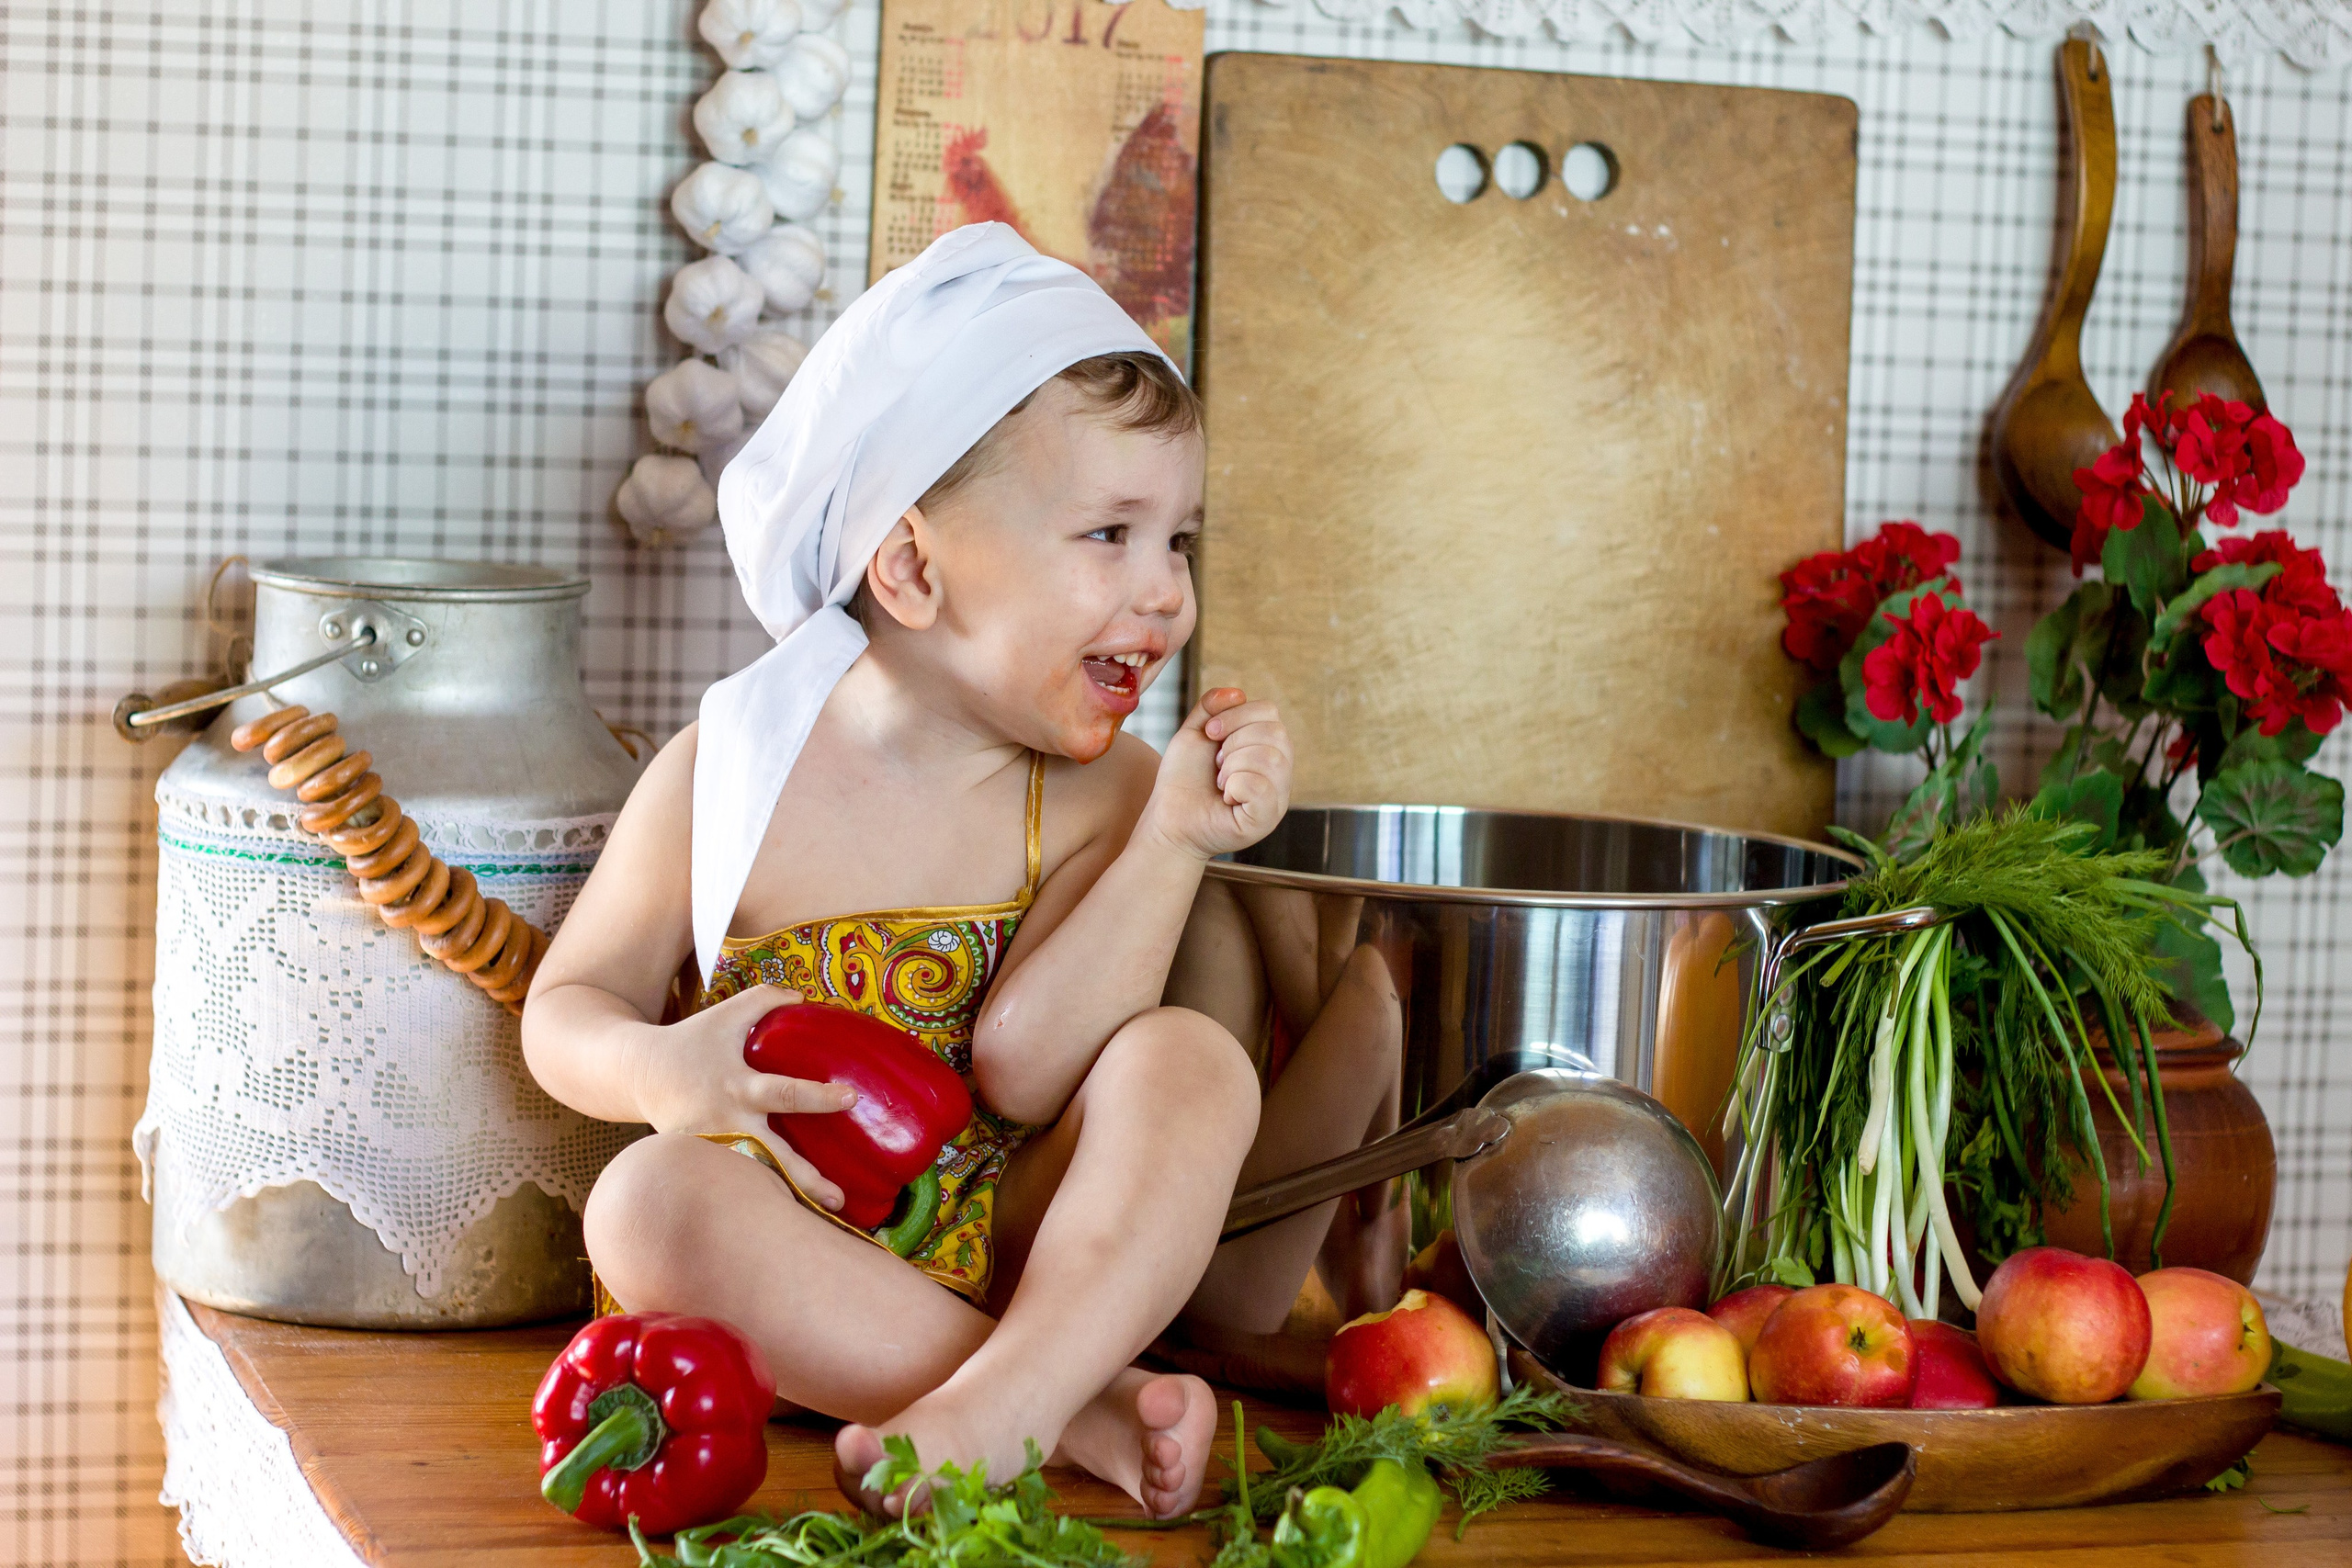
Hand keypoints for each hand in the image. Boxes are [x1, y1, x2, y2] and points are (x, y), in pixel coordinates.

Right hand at [630, 983, 856, 1209]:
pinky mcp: (702, 1162)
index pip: (784, 1093)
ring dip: (787, 1198)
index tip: (851, 1099)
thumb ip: (765, 999)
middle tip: (839, 1198)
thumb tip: (805, 997)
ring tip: (824, 1219)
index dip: (818, 1096)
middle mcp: (728, 1123)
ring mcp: (713, 1148)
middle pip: (771, 1155)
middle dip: (805, 1178)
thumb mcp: (727, 1014)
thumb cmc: (691, 1040)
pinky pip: (736, 1181)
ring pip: (753, 1178)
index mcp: (738, 1086)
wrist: (639, 1073)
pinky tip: (788, 1217)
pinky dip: (759, 1197)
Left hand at [1143, 687, 1293, 859]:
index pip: (1270, 711)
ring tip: (1221, 782)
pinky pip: (1262, 787)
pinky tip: (1227, 798)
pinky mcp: (1267, 819)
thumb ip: (1212, 707)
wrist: (1168, 819)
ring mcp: (1277, 796)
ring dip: (1232, 766)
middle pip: (1275, 732)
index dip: (1236, 715)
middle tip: (1216, 764)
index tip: (1210, 733)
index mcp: (1267, 747)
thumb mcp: (1194, 733)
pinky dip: (1235, 787)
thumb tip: (1237, 693)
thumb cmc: (1184, 780)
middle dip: (1233, 742)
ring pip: (1271, 758)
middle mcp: (1280, 771)